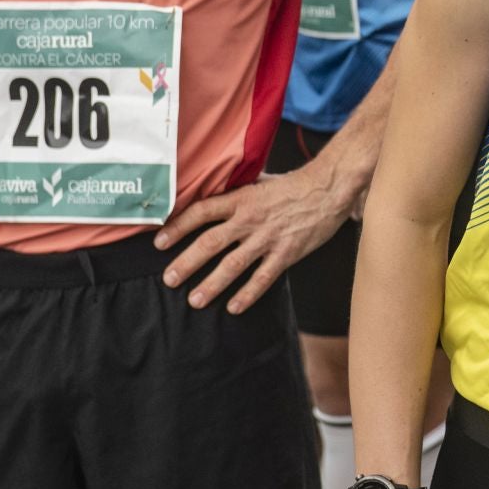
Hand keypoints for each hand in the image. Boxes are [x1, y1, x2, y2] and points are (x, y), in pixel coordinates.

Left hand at [152, 165, 354, 313]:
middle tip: (168, 279)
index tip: (159, 242)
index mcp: (241, 199)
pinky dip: (248, 294)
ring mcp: (268, 238)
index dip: (178, 227)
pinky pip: (263, 277)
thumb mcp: (261, 180)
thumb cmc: (294, 185)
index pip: (202, 212)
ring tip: (195, 300)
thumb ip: (237, 191)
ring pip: (233, 265)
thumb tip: (213, 193)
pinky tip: (234, 307)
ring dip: (211, 284)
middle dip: (186, 263)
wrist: (329, 188)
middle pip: (210, 243)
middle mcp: (250, 219)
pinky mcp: (286, 253)